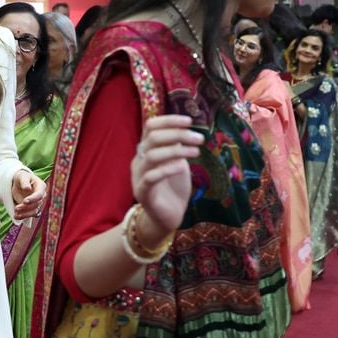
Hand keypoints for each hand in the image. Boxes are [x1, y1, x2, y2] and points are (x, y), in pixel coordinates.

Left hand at [12, 170, 46, 220]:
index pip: (39, 194)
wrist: (18, 183)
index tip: (25, 201)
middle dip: (26, 207)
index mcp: (40, 186)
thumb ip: (24, 182)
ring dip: (25, 214)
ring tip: (15, 214)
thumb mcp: (22, 177)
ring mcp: (37, 203)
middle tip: (16, 208)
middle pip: (36, 204)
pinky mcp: (32, 208)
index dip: (33, 199)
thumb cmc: (22, 178)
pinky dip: (23, 216)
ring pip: (34, 211)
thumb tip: (27, 189)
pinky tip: (16, 216)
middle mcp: (41, 196)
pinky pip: (30, 214)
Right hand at [131, 115, 203, 235]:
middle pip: (153, 138)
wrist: (168, 216)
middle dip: (178, 134)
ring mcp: (138, 176)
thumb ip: (177, 146)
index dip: (169, 121)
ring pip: (152, 155)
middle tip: (199, 138)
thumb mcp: (178, 161)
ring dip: (177, 151)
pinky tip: (182, 167)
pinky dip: (167, 169)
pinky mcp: (142, 192)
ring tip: (196, 152)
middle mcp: (139, 160)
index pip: (151, 126)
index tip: (190, 121)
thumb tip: (187, 128)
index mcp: (146, 150)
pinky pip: (151, 177)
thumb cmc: (173, 187)